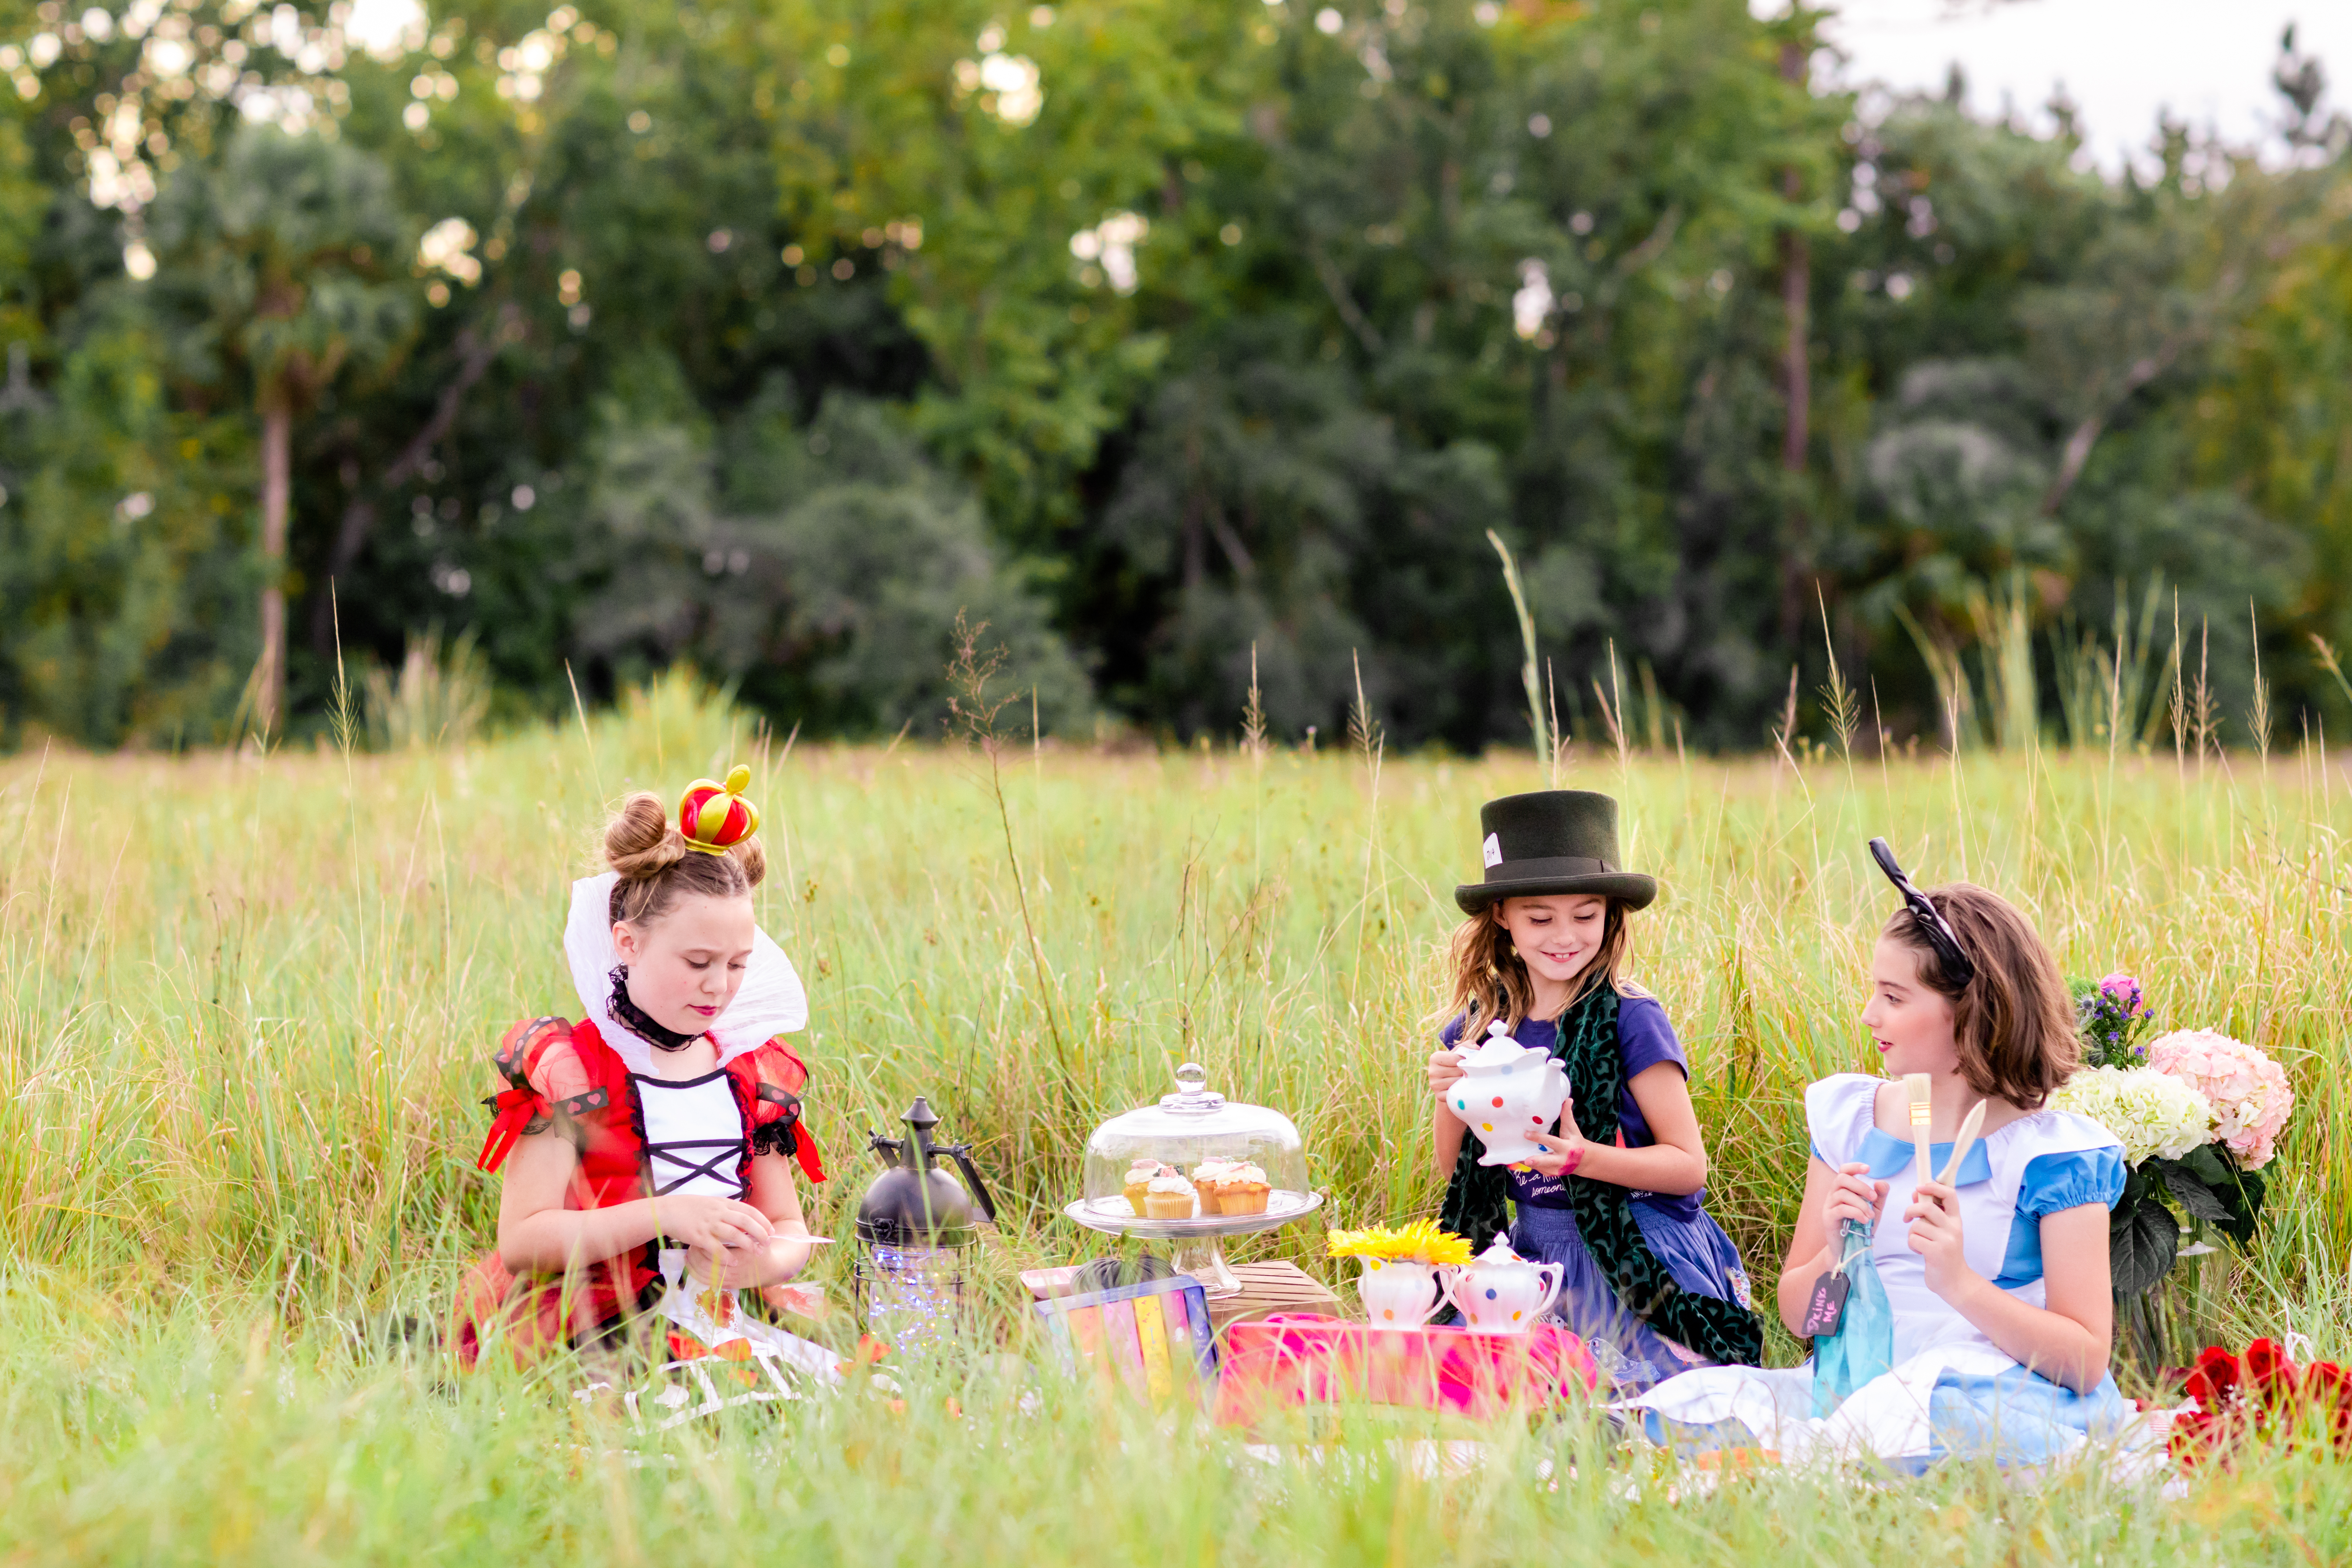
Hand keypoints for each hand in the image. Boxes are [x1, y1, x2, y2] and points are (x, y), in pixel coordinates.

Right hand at [650, 1193, 773, 1255]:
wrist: (667, 1211)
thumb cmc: (688, 1208)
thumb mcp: (710, 1203)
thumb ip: (725, 1209)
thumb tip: (741, 1216)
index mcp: (722, 1203)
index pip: (748, 1210)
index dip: (762, 1220)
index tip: (771, 1230)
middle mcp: (718, 1212)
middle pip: (746, 1221)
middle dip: (760, 1232)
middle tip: (768, 1243)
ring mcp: (709, 1224)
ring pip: (734, 1234)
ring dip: (748, 1244)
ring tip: (757, 1253)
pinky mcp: (698, 1236)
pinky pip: (716, 1248)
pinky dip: (726, 1256)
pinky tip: (733, 1262)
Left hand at [688, 1220, 813, 1287]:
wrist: (772, 1270)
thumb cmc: (764, 1251)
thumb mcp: (757, 1238)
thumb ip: (743, 1230)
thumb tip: (724, 1218)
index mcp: (742, 1255)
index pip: (714, 1248)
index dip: (704, 1241)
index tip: (699, 1233)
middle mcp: (735, 1269)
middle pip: (705, 1262)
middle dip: (695, 1253)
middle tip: (690, 1244)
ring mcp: (730, 1279)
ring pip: (704, 1273)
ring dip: (694, 1263)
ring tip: (689, 1253)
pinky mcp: (727, 1285)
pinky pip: (706, 1281)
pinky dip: (696, 1273)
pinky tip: (691, 1265)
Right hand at [1427, 1048, 1465, 1097]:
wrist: (1447, 1082)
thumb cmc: (1454, 1065)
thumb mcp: (1458, 1053)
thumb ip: (1466, 1047)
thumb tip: (1476, 1047)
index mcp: (1435, 1058)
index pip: (1456, 1059)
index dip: (1466, 1061)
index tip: (1469, 1062)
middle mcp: (1432, 1071)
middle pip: (1457, 1071)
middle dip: (1466, 1071)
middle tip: (1468, 1072)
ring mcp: (1434, 1084)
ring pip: (1457, 1082)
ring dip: (1464, 1081)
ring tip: (1465, 1079)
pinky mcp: (1439, 1095)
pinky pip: (1454, 1093)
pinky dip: (1460, 1091)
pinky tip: (1461, 1088)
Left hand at [1523, 1115, 1586, 1177]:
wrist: (1585, 1161)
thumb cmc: (1577, 1142)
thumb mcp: (1573, 1129)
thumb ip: (1567, 1116)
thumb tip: (1567, 1099)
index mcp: (1567, 1147)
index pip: (1551, 1142)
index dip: (1538, 1138)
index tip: (1526, 1134)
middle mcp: (1562, 1160)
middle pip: (1548, 1161)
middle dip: (1537, 1161)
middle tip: (1526, 1161)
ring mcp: (1558, 1169)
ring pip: (1542, 1168)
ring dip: (1531, 1164)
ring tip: (1519, 1159)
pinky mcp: (1554, 1174)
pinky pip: (1542, 1171)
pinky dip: (1534, 1166)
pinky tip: (1526, 1160)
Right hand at [1821, 1161, 1887, 1257]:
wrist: (1849, 1248)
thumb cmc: (1860, 1227)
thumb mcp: (1874, 1210)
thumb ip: (1879, 1197)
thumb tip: (1881, 1182)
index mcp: (1842, 1189)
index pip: (1843, 1171)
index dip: (1854, 1166)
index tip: (1868, 1169)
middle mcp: (1832, 1194)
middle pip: (1842, 1178)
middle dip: (1860, 1186)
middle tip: (1873, 1198)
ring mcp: (1828, 1205)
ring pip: (1842, 1194)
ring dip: (1860, 1203)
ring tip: (1870, 1215)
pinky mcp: (1827, 1218)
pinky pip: (1841, 1209)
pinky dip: (1856, 1213)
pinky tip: (1865, 1220)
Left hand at [1903, 1177, 1974, 1301]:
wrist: (1955, 1281)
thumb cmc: (1945, 1253)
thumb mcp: (1942, 1230)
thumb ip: (1931, 1212)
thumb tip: (1916, 1192)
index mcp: (1956, 1220)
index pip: (1949, 1194)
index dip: (1933, 1186)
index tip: (1919, 1188)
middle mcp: (1953, 1228)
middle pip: (1927, 1207)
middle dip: (1911, 1210)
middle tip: (1907, 1218)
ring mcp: (1946, 1241)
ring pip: (1917, 1225)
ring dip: (1912, 1233)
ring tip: (1920, 1242)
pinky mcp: (1936, 1253)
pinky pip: (1913, 1239)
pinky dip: (1912, 1244)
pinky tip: (1921, 1251)